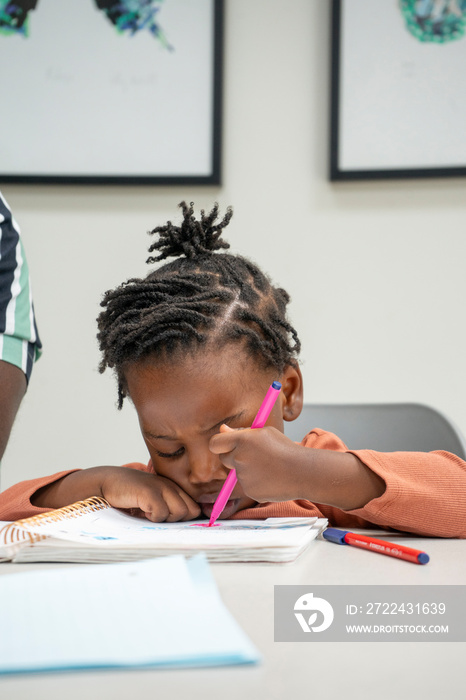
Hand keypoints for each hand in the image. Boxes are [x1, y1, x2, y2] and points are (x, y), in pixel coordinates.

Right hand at [32, 467, 200, 522]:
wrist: (105, 484)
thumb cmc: (130, 497)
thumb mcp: (153, 502)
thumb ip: (168, 509)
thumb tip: (184, 531)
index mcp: (174, 487)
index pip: (195, 508)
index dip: (185, 520)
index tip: (170, 524)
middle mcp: (171, 485)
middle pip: (191, 512)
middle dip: (175, 521)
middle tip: (156, 517)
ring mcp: (161, 486)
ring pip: (179, 513)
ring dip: (163, 519)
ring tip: (147, 513)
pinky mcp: (149, 491)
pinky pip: (161, 513)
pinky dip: (152, 517)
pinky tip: (140, 510)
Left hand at [210, 424, 385, 509]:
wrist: (303, 471)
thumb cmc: (285, 448)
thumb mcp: (264, 433)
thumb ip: (241, 433)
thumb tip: (222, 431)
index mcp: (243, 440)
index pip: (215, 443)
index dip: (218, 443)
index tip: (223, 444)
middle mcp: (240, 458)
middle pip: (224, 458)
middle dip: (233, 456)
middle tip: (252, 454)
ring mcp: (244, 476)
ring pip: (238, 472)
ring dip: (248, 469)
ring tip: (269, 467)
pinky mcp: (250, 491)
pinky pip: (247, 484)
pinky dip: (256, 482)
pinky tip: (271, 478)